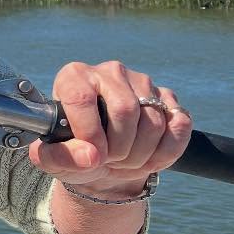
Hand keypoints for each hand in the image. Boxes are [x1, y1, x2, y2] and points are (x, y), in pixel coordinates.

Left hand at [29, 60, 192, 195]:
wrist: (104, 161)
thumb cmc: (75, 154)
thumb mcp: (53, 160)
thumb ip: (57, 157)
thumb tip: (89, 156)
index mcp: (73, 78)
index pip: (82, 98)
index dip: (89, 133)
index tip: (92, 155)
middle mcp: (109, 72)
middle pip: (125, 109)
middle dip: (119, 148)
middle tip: (110, 160)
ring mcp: (142, 82)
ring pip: (154, 121)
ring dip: (141, 154)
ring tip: (124, 160)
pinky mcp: (168, 97)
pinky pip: (179, 125)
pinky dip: (166, 152)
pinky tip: (148, 156)